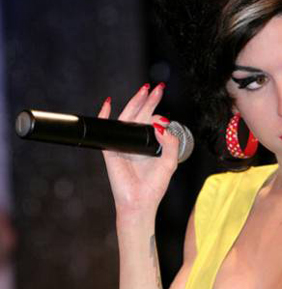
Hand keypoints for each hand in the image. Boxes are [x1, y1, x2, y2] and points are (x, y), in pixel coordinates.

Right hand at [97, 83, 179, 214]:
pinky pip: (107, 129)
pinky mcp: (111, 149)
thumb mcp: (169, 162)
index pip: (152, 121)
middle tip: (157, 87)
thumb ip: (170, 142)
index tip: (163, 106)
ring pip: (127, 117)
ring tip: (144, 89)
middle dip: (149, 100)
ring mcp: (123, 144)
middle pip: (141, 115)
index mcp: (149, 145)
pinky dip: (105, 115)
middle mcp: (136, 142)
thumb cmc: (154, 187)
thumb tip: (160, 124)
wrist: (139, 201)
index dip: (158, 110)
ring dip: (135, 102)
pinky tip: (109, 103)